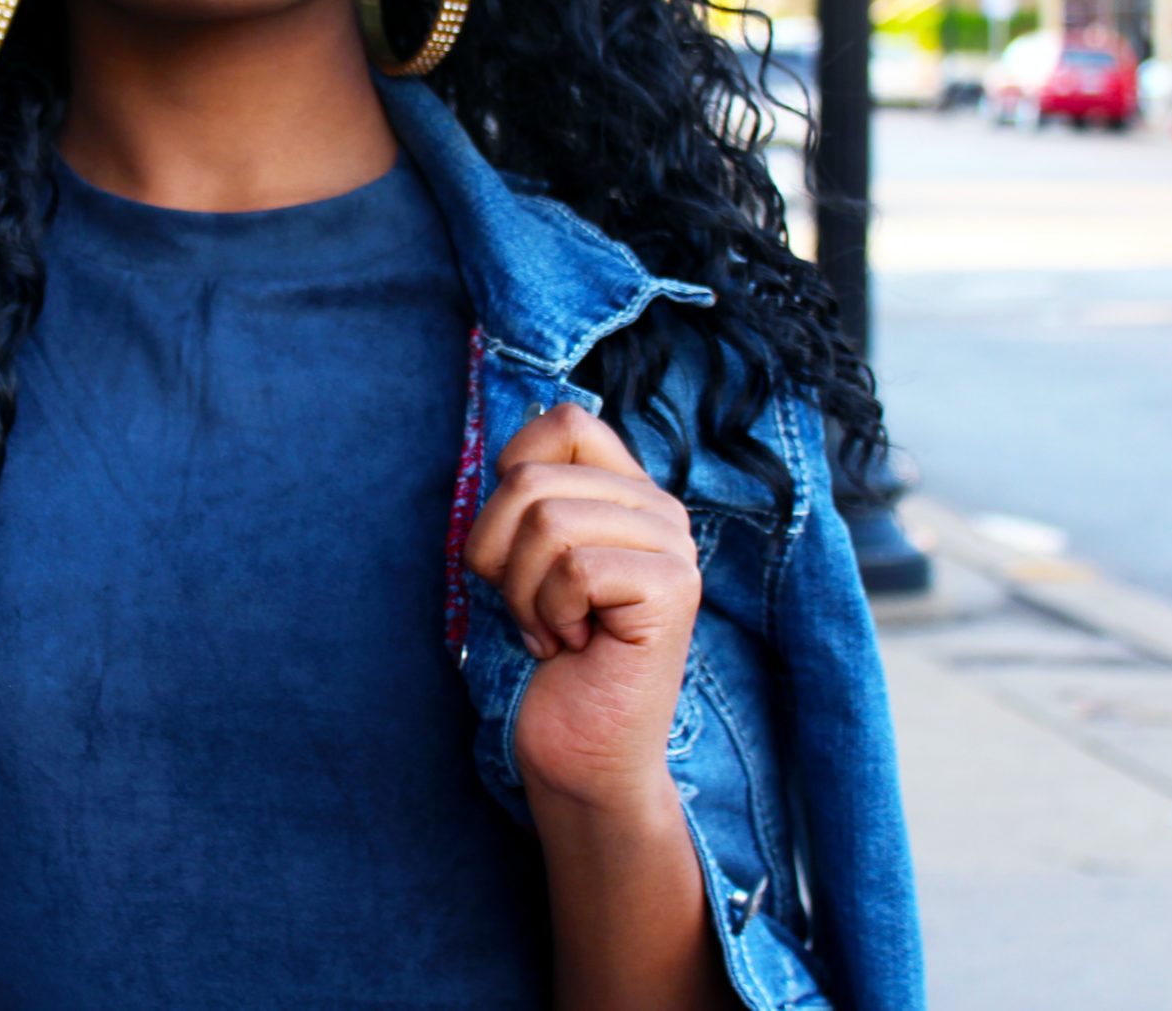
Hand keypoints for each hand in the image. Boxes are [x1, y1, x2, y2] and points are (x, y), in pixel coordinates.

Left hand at [463, 402, 702, 812]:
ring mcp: (673, 545)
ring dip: (523, 592)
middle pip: (533, 479)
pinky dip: (551, 614)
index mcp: (623, 490)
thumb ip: (524, 501)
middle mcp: (657, 507)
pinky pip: (575, 569)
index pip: (564, 421)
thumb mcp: (519, 560)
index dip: (513, 472)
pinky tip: (573, 645)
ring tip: (551, 629)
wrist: (578, 751)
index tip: (515, 544)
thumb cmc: (542, 656)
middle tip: (527, 608)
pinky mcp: (674, 587)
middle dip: (497, 553)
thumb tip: (503, 456)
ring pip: (549, 520)